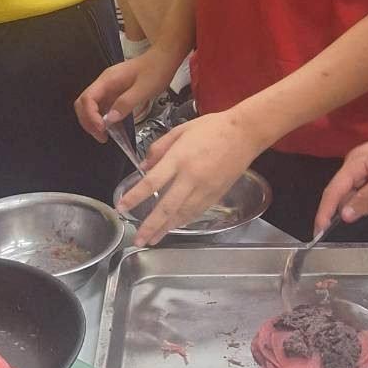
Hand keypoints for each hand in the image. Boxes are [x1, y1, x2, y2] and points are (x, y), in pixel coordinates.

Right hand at [75, 47, 180, 140]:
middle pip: (84, 103)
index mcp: (108, 79)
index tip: (101, 129)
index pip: (88, 98)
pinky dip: (103, 118)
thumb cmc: (156, 70)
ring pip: (92, 106)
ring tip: (104, 136)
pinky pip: (103, 107)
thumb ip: (126, 103)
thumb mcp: (144, 88)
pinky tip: (112, 128)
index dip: (90, 116)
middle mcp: (104, 83)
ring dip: (94, 121)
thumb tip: (109, 119)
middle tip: (101, 137)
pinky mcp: (115, 92)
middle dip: (88, 121)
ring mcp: (109, 87)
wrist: (164, 58)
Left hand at [118, 109, 263, 244]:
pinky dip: (183, 221)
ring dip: (165, 228)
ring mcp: (205, 188)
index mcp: (179, 159)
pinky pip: (196, 212)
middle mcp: (191, 177)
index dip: (135, 197)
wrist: (245, 134)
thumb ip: (159, 148)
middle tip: (138, 240)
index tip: (122, 207)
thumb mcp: (181, 130)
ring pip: (182, 214)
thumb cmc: (213, 128)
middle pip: (166, 207)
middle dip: (150, 225)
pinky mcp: (217, 195)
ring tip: (152, 240)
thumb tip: (144, 167)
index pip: (152, 182)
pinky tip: (173, 227)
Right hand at [315, 124, 367, 232]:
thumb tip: (344, 216)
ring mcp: (362, 169)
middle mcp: (353, 166)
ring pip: (360, 197)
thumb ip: (366, 199)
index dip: (324, 212)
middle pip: (347, 196)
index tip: (318, 232)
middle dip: (366, 204)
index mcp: (354, 164)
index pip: (332, 191)